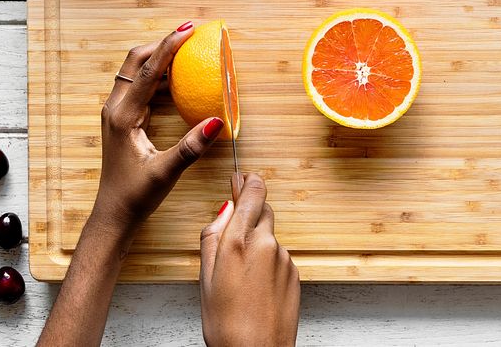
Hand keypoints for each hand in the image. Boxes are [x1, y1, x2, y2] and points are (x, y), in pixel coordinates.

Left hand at [93, 23, 224, 232]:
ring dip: (160, 57)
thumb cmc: (136, 196)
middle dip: (162, 43)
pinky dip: (158, 75)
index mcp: (123, 116)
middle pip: (136, 61)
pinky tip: (178, 79)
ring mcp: (117, 112)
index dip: (169, 46)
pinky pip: (139, 86)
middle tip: (190, 32)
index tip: (188, 29)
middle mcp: (115, 108)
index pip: (147, 70)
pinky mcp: (123, 119)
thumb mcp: (166, 172)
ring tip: (187, 50)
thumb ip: (191, 147)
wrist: (114, 213)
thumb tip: (216, 122)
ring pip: (136, 71)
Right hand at [200, 173, 300, 346]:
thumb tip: (225, 210)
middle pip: (263, 211)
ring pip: (269, 236)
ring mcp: (284, 258)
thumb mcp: (205, 277)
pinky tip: (255, 286)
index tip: (241, 177)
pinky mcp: (294, 273)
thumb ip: (213, 236)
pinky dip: (267, 262)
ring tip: (240, 274)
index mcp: (239, 241)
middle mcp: (266, 243)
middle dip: (250, 213)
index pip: (253, 192)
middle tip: (233, 230)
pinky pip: (278, 256)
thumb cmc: (226, 323)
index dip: (247, 181)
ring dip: (257, 242)